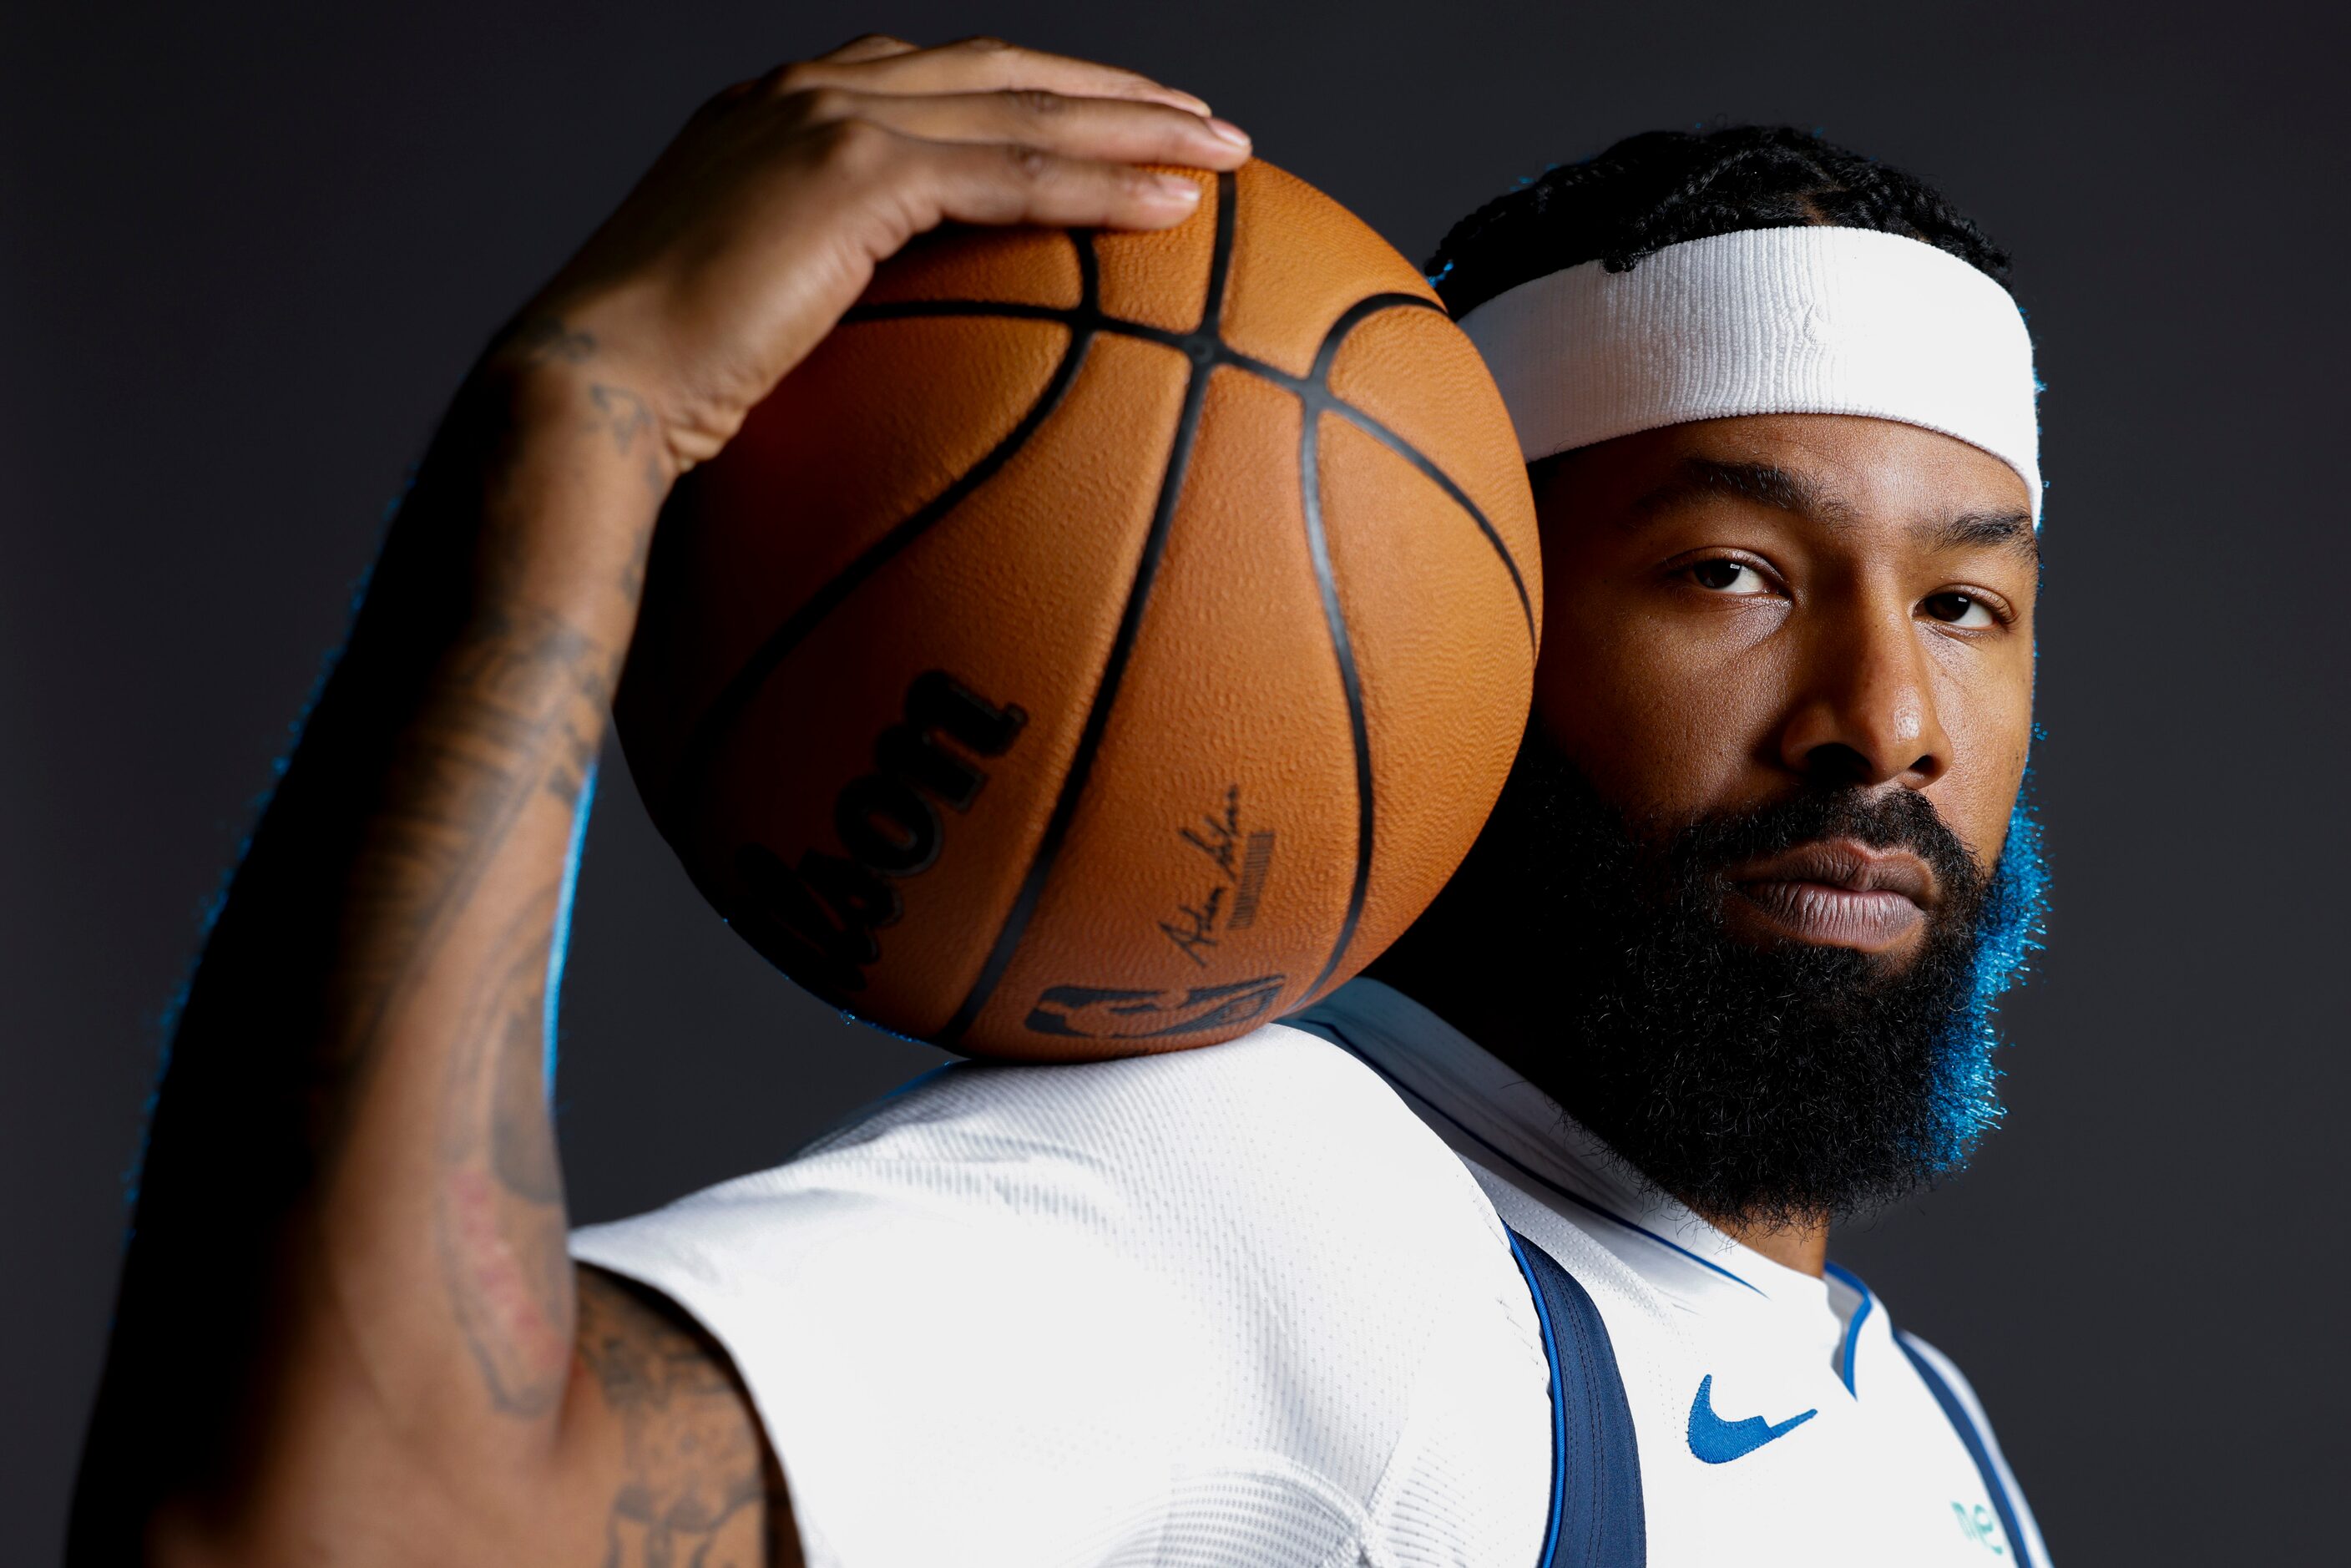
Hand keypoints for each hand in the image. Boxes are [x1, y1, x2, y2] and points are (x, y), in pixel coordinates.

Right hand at [497, 34, 1250, 481]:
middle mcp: (808, 93)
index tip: (1119, 123)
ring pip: (1022, 105)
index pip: (942, 83)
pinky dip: (1098, 181)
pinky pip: (1009, 170)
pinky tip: (1176, 205)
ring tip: (1226, 154)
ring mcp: (828, 118)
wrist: (589, 387)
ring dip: (1137, 123)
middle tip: (1206, 123)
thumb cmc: (658, 396)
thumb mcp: (757, 335)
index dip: (1040, 93)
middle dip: (1113, 89)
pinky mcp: (849, 170)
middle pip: (1000, 71)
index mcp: (784, 117)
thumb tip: (903, 385)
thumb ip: (829, 311)